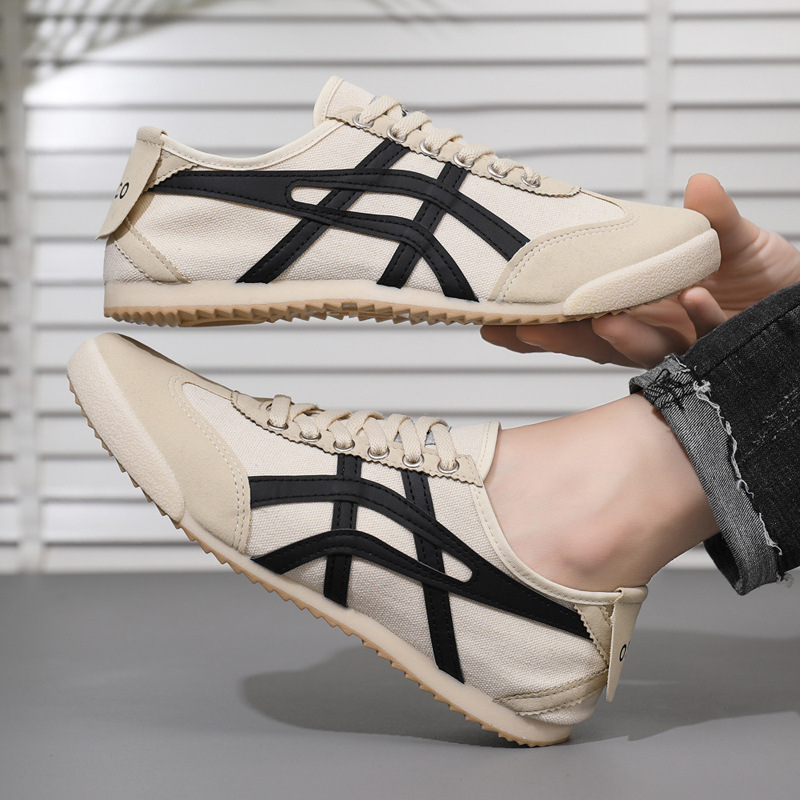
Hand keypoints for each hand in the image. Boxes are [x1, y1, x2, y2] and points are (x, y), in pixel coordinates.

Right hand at [481, 174, 799, 367]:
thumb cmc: (769, 277)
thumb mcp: (739, 241)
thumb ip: (715, 221)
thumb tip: (698, 184)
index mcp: (645, 309)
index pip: (585, 317)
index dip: (546, 322)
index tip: (501, 320)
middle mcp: (660, 334)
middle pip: (599, 343)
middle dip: (562, 339)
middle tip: (527, 330)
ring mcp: (690, 347)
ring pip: (648, 350)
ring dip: (627, 337)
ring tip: (610, 322)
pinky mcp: (724, 354)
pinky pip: (708, 340)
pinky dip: (701, 320)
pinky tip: (695, 299)